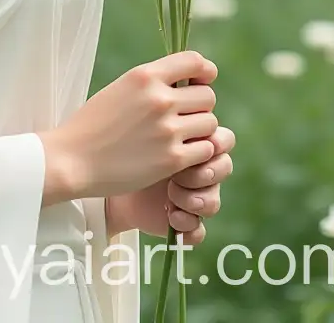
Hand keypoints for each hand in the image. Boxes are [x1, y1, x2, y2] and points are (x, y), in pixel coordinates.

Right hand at [40, 51, 218, 204]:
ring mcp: (167, 129)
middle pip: (208, 96)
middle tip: (185, 118)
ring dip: (200, 132)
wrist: (74, 159)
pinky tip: (180, 155)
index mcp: (144, 75)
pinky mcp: (172, 159)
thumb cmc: (93, 124)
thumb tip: (185, 81)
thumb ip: (151, 83)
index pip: (195, 61)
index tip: (202, 81)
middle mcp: (159, 98)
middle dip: (200, 107)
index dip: (205, 72)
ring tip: (181, 138)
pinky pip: (206, 150)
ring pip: (211, 124)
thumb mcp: (120, 89)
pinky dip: (198, 153)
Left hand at [108, 126, 235, 241]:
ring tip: (171, 197)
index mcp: (196, 141)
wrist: (109, 174)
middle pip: (224, 168)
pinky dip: (188, 226)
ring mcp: (194, 195)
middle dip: (205, 173)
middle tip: (178, 174)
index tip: (187, 142)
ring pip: (214, 202)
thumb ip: (168, 115)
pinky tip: (172, 218)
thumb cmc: (128, 140)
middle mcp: (200, 168)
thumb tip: (181, 104)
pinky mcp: (184, 221)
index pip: (224, 139)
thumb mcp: (146, 122)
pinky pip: (199, 231)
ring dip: (195, 200)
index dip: (213, 143)